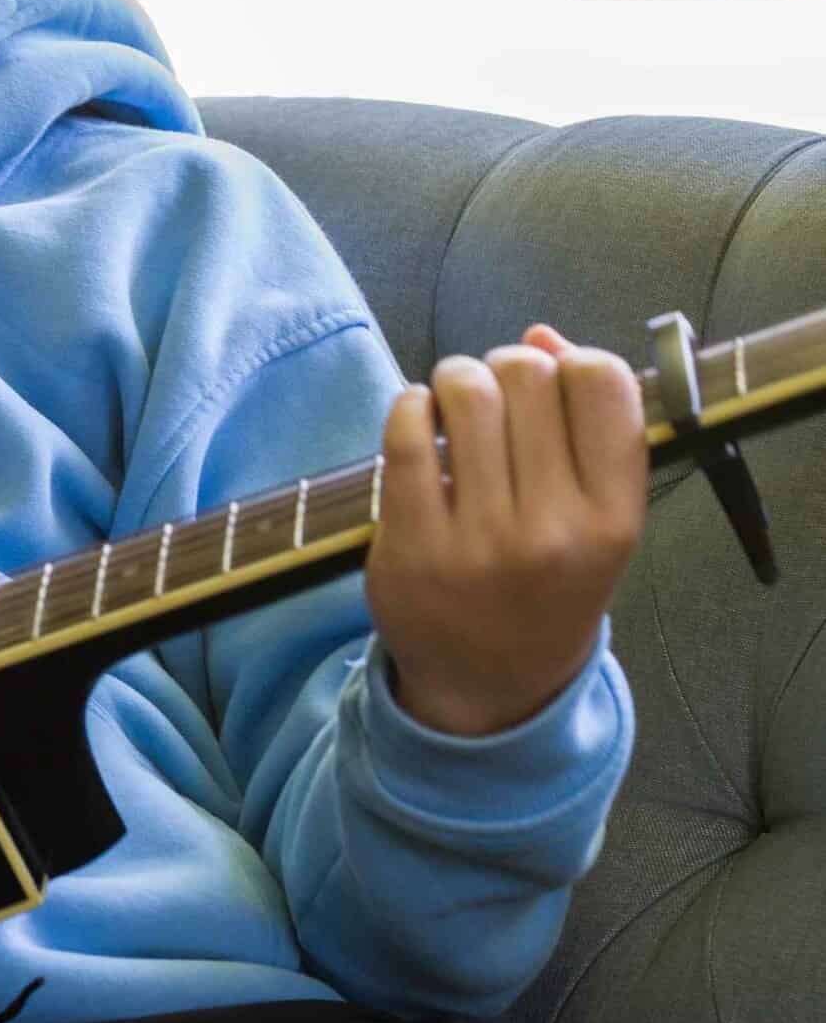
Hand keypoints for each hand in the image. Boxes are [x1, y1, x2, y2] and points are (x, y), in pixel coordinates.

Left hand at [363, 322, 648, 736]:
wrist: (489, 687)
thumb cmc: (546, 584)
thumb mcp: (594, 519)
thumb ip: (585, 426)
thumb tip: (541, 336)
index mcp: (616, 518)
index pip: (603, 383)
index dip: (571, 362)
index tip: (552, 386)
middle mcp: (556, 530)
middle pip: (529, 374)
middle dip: (506, 368)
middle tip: (495, 401)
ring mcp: (481, 541)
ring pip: (467, 390)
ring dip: (456, 381)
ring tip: (456, 410)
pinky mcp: (413, 547)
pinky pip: (406, 432)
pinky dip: (409, 408)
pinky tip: (418, 426)